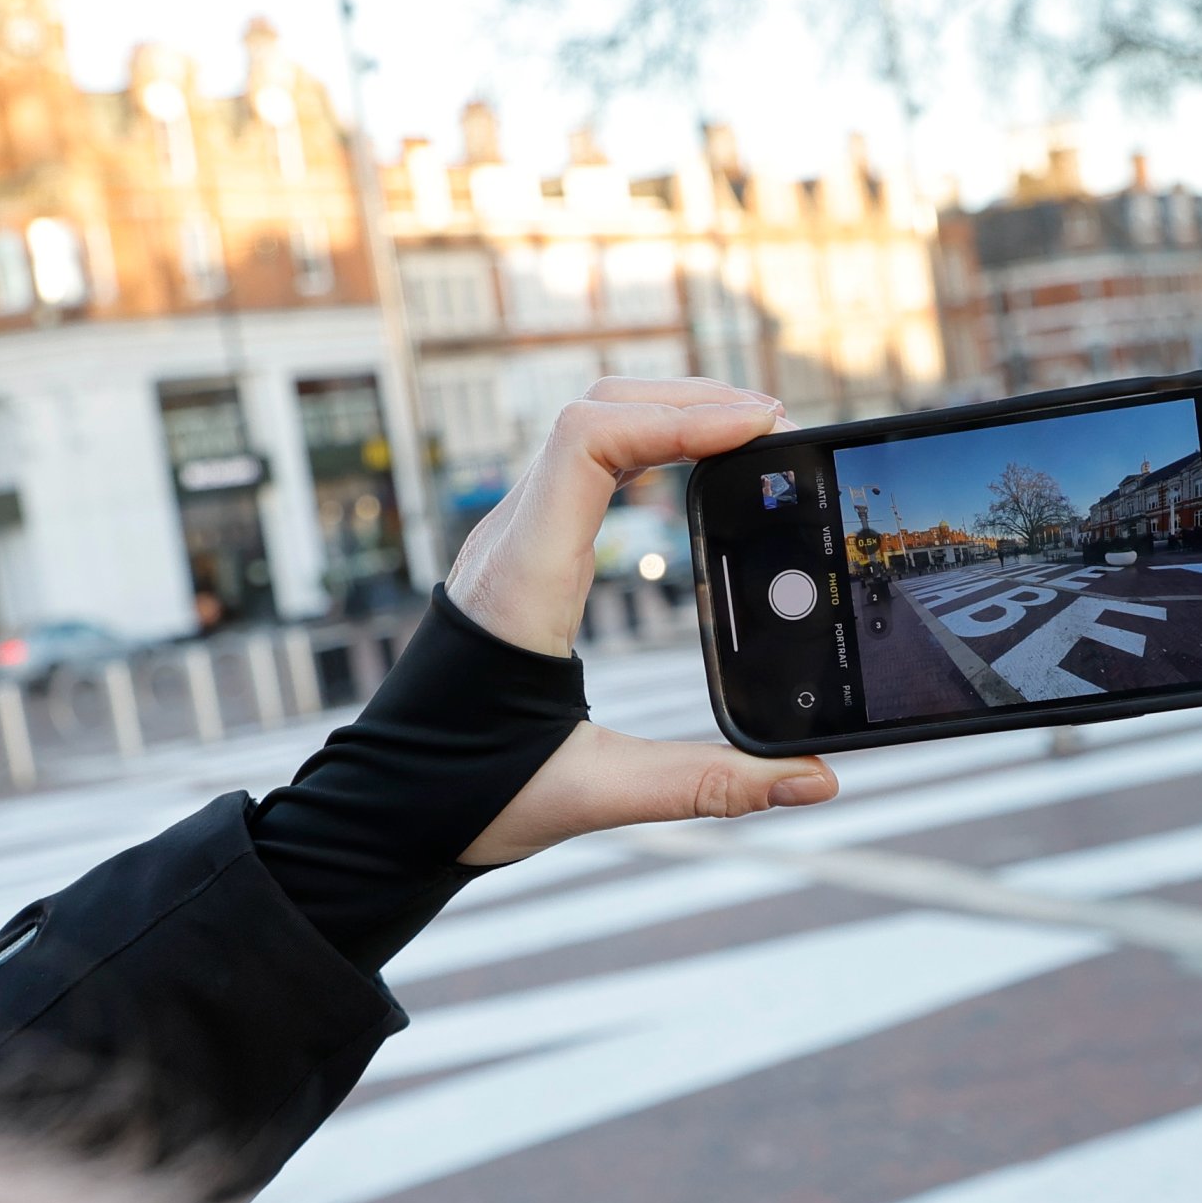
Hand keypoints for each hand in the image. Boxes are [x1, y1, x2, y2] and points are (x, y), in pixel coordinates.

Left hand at [444, 378, 839, 863]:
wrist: (388, 800)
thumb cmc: (466, 793)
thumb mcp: (594, 792)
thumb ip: (706, 785)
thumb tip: (813, 782)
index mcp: (522, 581)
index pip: (587, 443)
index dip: (676, 417)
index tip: (756, 429)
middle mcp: (509, 542)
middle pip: (595, 412)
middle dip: (689, 402)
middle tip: (776, 426)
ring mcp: (511, 540)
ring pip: (586, 429)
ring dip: (666, 414)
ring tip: (749, 436)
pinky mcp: (520, 553)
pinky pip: (582, 464)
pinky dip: (645, 445)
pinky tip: (694, 469)